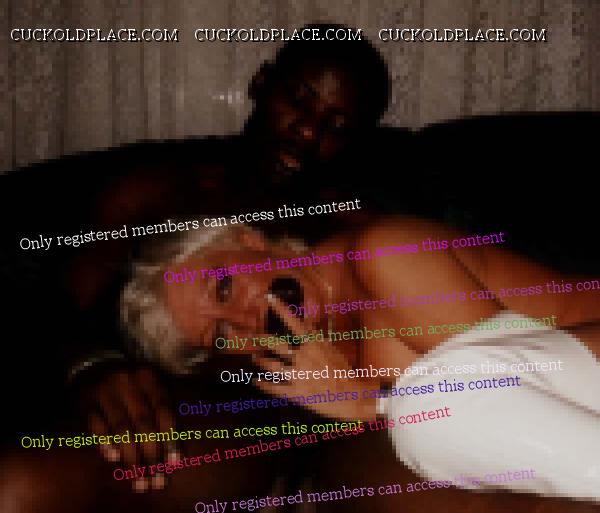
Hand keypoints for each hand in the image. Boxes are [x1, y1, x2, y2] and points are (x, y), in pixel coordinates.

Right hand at [79, 366, 175, 491]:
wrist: (93, 365)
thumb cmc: (130, 383)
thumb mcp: (148, 384)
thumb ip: (161, 408)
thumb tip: (175, 447)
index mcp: (148, 378)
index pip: (163, 409)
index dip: (170, 436)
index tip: (174, 462)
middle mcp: (129, 382)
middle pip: (144, 422)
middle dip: (151, 453)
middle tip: (156, 478)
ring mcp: (106, 391)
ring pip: (122, 428)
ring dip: (131, 456)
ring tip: (138, 478)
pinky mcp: (85, 402)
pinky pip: (96, 426)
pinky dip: (106, 444)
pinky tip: (115, 459)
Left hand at [252, 294, 376, 420]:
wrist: (352, 395)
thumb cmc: (343, 370)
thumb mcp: (331, 348)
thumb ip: (316, 335)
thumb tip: (306, 320)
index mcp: (313, 344)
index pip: (294, 321)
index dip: (280, 308)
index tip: (268, 297)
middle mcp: (303, 357)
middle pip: (275, 343)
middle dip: (261, 338)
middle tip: (252, 335)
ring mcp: (298, 375)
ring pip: (271, 365)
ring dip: (260, 360)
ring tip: (255, 357)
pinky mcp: (295, 393)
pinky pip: (274, 387)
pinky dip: (263, 384)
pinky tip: (256, 381)